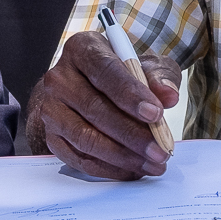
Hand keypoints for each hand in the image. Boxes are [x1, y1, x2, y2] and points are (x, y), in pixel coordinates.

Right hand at [26, 30, 180, 179]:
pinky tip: (133, 169)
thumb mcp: (145, 65)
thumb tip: (168, 95)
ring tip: (152, 163)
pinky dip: (109, 168)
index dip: (130, 94)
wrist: (89, 88)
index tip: (155, 113)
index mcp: (81, 49)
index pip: (105, 71)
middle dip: (132, 133)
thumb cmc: (121, 74)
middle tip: (160, 148)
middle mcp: (59, 78)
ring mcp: (52, 109)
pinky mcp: (52, 136)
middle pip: (95, 109)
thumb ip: (159, 76)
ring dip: (122, 156)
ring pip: (85, 138)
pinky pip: (80, 159)